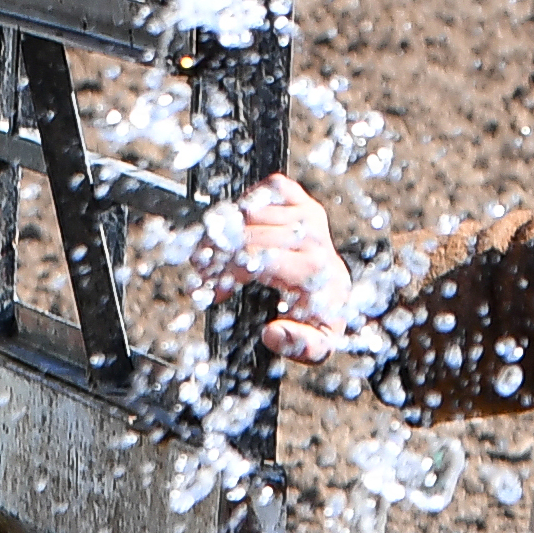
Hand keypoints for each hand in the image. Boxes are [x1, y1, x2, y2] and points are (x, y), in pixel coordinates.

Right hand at [222, 175, 370, 362]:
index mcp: (316, 270)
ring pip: (253, 211)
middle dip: (218, 254)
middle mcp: (316, 238)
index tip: (212, 291)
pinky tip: (236, 227)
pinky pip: (271, 187)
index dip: (228, 272)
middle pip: (250, 234)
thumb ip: (298, 345)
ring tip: (211, 256)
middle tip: (201, 273)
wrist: (332, 293)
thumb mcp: (315, 344)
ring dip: (223, 231)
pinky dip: (248, 203)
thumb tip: (272, 333)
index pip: (260, 258)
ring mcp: (311, 215)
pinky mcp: (304, 201)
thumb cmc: (318, 317)